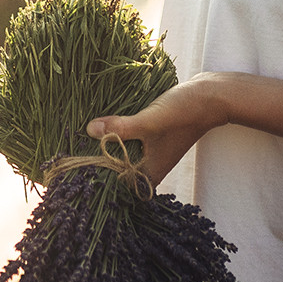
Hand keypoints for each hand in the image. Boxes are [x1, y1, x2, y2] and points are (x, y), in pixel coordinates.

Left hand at [86, 73, 231, 184]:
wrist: (211, 96)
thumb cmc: (184, 112)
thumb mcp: (149, 120)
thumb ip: (121, 127)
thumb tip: (90, 130)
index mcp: (150, 173)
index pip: (117, 185)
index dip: (97, 179)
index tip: (75, 168)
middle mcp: (150, 167)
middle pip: (117, 170)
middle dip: (97, 160)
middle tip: (71, 149)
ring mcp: (152, 152)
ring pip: (122, 153)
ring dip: (106, 145)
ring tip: (81, 136)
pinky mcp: (153, 137)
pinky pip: (129, 140)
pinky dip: (117, 134)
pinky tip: (103, 123)